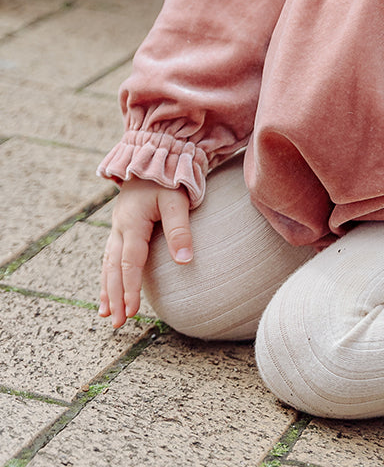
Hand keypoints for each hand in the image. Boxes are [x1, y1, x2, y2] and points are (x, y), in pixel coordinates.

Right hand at [99, 179, 192, 327]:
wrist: (154, 154)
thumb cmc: (168, 177)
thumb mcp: (177, 200)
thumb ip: (180, 230)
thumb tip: (185, 261)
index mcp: (132, 222)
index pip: (130, 262)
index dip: (130, 288)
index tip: (131, 311)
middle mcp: (119, 227)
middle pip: (114, 268)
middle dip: (115, 296)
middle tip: (118, 322)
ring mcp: (117, 226)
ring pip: (108, 264)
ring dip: (107, 289)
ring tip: (106, 314)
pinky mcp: (121, 225)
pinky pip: (109, 255)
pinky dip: (107, 275)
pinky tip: (107, 289)